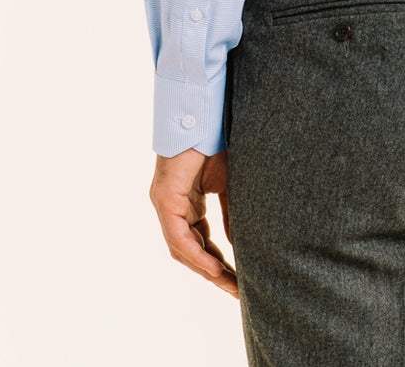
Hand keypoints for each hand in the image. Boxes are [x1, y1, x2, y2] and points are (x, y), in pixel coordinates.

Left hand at [149, 147, 237, 297]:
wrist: (205, 114)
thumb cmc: (217, 141)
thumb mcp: (228, 184)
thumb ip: (230, 213)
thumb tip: (237, 242)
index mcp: (186, 203)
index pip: (200, 241)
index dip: (218, 262)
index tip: (238, 278)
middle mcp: (172, 208)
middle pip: (190, 251)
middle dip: (214, 272)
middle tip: (236, 290)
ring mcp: (166, 204)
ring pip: (182, 249)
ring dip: (206, 269)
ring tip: (229, 284)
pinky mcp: (165, 200)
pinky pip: (179, 237)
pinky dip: (197, 255)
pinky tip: (214, 267)